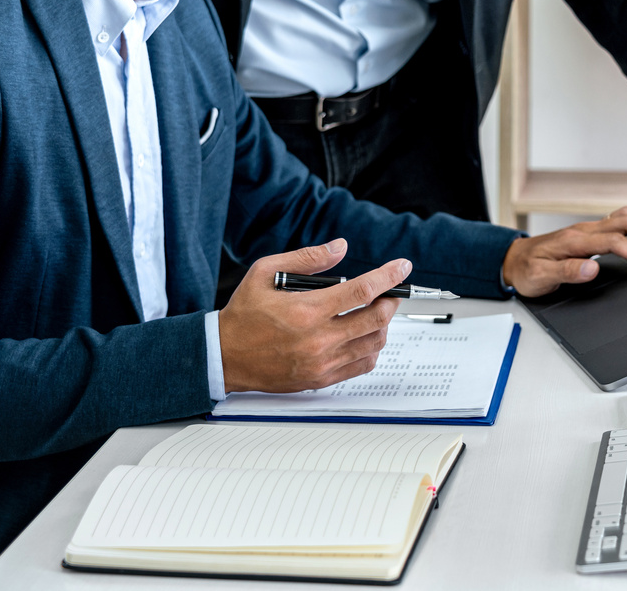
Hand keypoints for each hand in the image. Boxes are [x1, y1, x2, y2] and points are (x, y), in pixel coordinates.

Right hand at [217, 238, 403, 392]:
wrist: (224, 356)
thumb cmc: (243, 314)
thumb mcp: (266, 273)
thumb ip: (307, 258)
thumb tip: (340, 247)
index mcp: (307, 310)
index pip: (362, 290)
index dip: (388, 276)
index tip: (401, 267)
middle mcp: (318, 339)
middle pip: (376, 318)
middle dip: (391, 301)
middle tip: (391, 292)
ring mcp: (322, 362)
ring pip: (374, 343)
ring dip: (383, 324)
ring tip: (376, 311)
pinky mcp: (321, 379)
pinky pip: (362, 365)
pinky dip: (372, 348)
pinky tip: (365, 336)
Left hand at [502, 206, 626, 297]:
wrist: (513, 261)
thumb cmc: (526, 270)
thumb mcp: (541, 277)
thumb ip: (567, 272)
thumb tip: (593, 268)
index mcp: (574, 241)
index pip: (615, 241)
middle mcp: (584, 231)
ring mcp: (588, 230)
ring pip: (626, 218)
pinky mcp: (590, 234)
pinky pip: (619, 223)